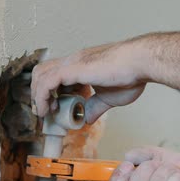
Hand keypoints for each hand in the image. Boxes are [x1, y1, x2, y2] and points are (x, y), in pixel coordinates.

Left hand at [31, 31, 179, 122]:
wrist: (141, 63)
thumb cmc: (132, 74)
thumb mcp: (109, 97)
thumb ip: (95, 107)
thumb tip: (86, 119)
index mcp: (82, 65)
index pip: (55, 74)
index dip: (49, 92)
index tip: (54, 109)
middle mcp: (73, 61)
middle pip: (42, 72)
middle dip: (39, 93)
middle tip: (47, 111)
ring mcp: (72, 63)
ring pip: (40, 75)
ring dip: (38, 96)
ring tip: (46, 112)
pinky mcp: (73, 68)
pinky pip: (47, 82)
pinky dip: (41, 97)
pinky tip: (46, 110)